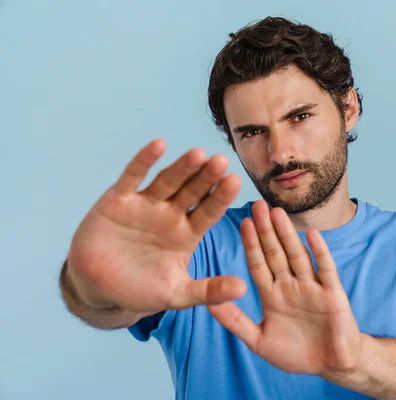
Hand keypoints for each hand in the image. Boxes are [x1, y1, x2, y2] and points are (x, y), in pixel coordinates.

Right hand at [67, 139, 245, 313]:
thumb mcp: (177, 293)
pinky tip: (159, 145)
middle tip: (222, 161)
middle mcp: (170, 214)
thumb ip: (209, 290)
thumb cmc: (139, 290)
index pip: (209, 211)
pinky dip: (144, 160)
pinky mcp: (119, 199)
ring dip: (182, 167)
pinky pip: (133, 176)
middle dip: (206, 177)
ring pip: (168, 181)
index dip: (221, 197)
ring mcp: (146, 204)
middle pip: (193, 191)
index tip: (235, 181)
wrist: (97, 289)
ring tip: (199, 153)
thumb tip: (244, 289)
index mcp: (187, 233)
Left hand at [207, 200, 362, 376]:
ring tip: (278, 212)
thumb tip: (209, 304)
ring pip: (297, 255)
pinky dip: (319, 252)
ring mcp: (312, 287)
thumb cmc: (296, 354)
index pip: (258, 264)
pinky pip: (325, 269)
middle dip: (266, 230)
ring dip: (288, 235)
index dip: (250, 244)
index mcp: (272, 295)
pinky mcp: (333, 293)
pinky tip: (312, 235)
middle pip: (276, 253)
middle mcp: (290, 286)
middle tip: (257, 205)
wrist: (332, 364)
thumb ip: (236, 322)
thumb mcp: (260, 341)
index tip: (242, 223)